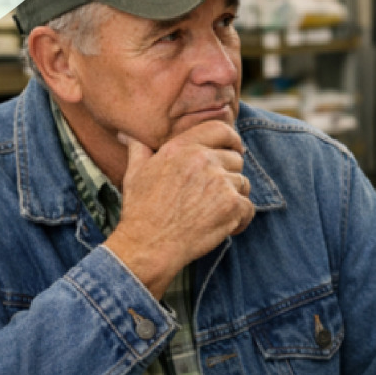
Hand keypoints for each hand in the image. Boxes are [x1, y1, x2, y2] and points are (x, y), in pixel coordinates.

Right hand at [106, 121, 253, 295]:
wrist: (148, 245)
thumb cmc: (140, 211)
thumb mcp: (134, 173)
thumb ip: (139, 149)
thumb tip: (127, 135)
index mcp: (181, 148)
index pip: (220, 129)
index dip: (232, 139)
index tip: (234, 149)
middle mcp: (203, 160)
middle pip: (235, 159)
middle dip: (229, 175)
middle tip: (213, 195)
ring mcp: (219, 182)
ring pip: (243, 183)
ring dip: (233, 198)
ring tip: (212, 212)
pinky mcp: (231, 206)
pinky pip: (248, 207)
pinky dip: (241, 219)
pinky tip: (224, 227)